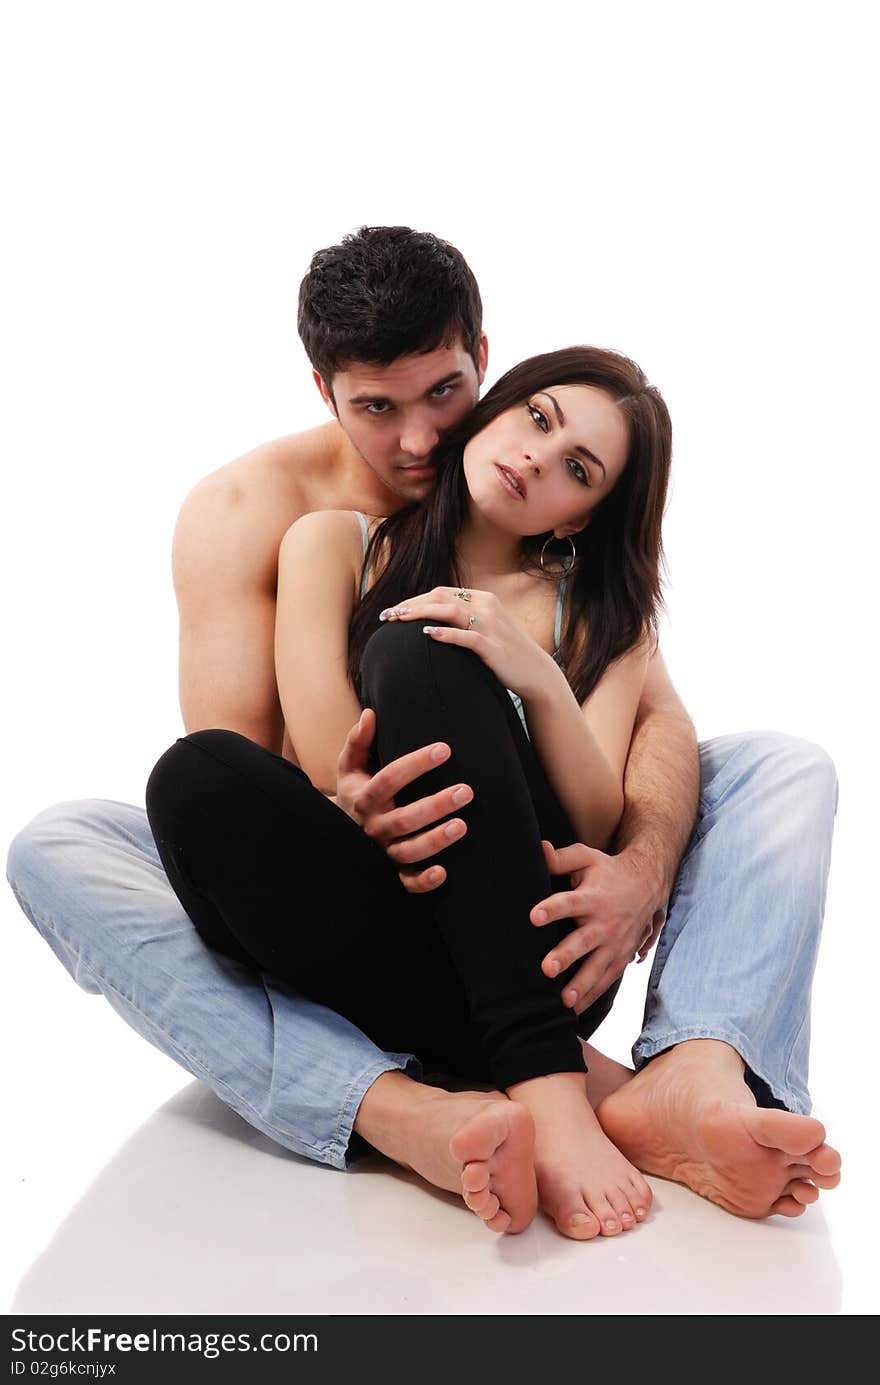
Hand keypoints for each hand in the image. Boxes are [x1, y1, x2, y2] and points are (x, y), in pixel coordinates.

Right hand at [335, 708, 473, 893]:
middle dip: (435, 806)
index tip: (444, 749)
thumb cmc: (354, 793)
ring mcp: (382, 852)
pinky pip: (406, 882)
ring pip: (408, 851)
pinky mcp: (391, 873)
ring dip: (435, 840)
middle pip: (404, 819)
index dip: (416, 765)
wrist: (335, 835)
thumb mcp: (349, 767)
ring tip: (463, 826)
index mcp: (364, 798)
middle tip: (466, 790)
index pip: (389, 779)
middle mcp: (373, 827)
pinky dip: (423, 881)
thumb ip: (359, 742)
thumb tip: (371, 713)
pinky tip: (444, 873)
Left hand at [379, 587, 553, 698]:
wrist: (536, 672)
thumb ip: (464, 620)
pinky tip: (427, 634)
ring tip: (399, 620)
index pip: (441, 592)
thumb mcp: (486, 628)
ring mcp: (491, 625)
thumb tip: (431, 620)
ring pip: (451, 611)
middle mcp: (487, 607)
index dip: (415, 599)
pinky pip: (467, 636)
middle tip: (387, 616)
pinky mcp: (494, 646)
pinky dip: (446, 633)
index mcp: (483, 599)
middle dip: (411, 604)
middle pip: (441, 597)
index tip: (394, 610)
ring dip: (421, 613)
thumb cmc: (505, 653)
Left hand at [531, 840, 665, 1014]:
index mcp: (592, 897)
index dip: (551, 909)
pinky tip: (574, 1011)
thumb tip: (538, 851)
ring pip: (598, 968)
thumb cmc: (608, 871)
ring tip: (563, 1002)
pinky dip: (592, 996)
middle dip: (566, 956)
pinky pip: (607, 980)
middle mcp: (604, 923)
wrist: (648, 884)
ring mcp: (615, 943)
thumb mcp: (586, 858)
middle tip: (546, 968)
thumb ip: (560, 858)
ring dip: (582, 985)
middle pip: (583, 941)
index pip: (568, 902)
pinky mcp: (621, 957)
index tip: (533, 915)